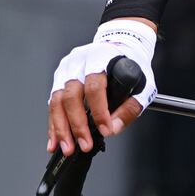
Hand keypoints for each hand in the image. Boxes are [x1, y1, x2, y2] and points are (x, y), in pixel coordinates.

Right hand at [47, 19, 156, 155]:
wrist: (119, 46)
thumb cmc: (130, 63)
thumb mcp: (141, 83)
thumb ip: (130, 107)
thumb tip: (113, 128)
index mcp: (101, 57)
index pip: (95, 86)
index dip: (99, 111)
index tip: (104, 129)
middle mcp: (79, 62)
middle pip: (71, 95)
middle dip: (77, 124)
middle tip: (84, 145)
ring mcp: (66, 70)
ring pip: (56, 101)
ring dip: (60, 128)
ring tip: (67, 148)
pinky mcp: (59, 80)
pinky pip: (53, 105)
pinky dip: (53, 125)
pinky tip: (55, 141)